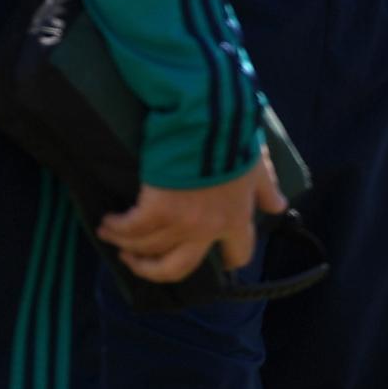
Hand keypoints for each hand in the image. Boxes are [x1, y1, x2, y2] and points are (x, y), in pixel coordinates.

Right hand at [97, 150, 287, 282]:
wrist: (209, 118)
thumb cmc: (234, 137)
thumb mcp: (257, 165)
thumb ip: (267, 188)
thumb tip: (280, 206)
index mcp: (237, 218)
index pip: (238, 254)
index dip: (227, 260)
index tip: (216, 261)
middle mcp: (209, 228)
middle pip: (179, 268)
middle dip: (153, 270)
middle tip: (138, 262)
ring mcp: (182, 222)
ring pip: (149, 249)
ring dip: (127, 247)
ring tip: (113, 237)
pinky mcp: (157, 208)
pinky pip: (131, 229)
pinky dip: (116, 229)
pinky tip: (107, 224)